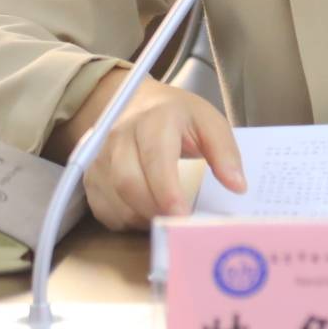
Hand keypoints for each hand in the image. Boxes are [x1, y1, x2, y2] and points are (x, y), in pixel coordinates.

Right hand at [57, 70, 246, 230]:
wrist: (138, 103)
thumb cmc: (178, 116)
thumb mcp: (209, 122)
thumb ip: (224, 152)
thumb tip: (237, 186)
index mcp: (154, 119)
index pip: (155, 157)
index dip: (166, 190)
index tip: (182, 214)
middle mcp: (120, 135)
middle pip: (128, 181)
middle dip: (154, 209)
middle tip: (178, 225)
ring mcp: (99, 156)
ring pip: (114, 199)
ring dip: (142, 217)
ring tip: (166, 217)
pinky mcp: (90, 174)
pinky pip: (103, 208)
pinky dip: (126, 219)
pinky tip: (145, 213)